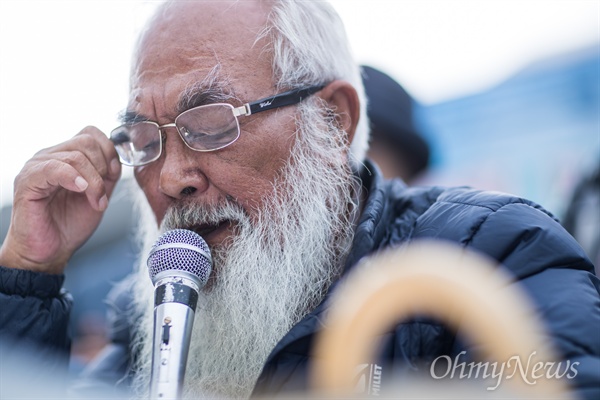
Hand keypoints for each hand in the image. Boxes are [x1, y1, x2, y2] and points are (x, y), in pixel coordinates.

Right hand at [0, 126, 121, 273]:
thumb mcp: (99, 194)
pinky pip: (54, 167)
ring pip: (75, 156)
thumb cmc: (70, 224)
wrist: (50, 251)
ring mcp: (37, 166)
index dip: (109, 150)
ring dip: (94, 181)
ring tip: (94, 202)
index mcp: (66, 156)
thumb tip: (118, 157)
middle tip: (102, 195)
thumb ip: (108, 174)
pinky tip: (81, 191)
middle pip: (86, 142)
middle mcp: (50, 156)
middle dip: (103, 168)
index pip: (90, 133)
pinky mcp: (27, 181)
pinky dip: (75, 178)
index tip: (113, 175)